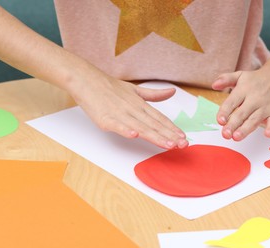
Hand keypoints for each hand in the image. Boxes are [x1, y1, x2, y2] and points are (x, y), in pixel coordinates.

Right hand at [69, 74, 187, 149]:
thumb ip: (154, 94)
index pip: (160, 118)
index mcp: (140, 104)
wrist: (86, 80)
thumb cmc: (110, 86)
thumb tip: (172, 91)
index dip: (172, 128)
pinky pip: (117, 125)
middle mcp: (133, 109)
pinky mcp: (105, 119)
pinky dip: (125, 130)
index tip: (183, 137)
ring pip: (140, 127)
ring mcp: (120, 114)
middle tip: (183, 145)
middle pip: (154, 125)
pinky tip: (134, 136)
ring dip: (155, 136)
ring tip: (168, 144)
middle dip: (169, 135)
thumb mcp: (135, 90)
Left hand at [212, 68, 269, 140]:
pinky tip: (268, 134)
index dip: (225, 111)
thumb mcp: (240, 75)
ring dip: (246, 129)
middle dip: (233, 124)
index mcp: (243, 89)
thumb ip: (226, 79)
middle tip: (225, 134)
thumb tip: (214, 85)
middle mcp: (254, 98)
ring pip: (255, 119)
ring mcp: (266, 106)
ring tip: (236, 137)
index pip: (232, 102)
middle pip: (242, 113)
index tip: (220, 121)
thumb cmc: (256, 79)